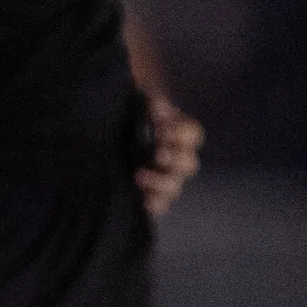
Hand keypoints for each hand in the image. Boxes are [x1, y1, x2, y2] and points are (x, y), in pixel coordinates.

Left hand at [137, 94, 202, 216]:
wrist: (114, 130)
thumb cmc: (131, 112)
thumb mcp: (140, 102)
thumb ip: (151, 103)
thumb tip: (157, 105)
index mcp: (179, 134)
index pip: (192, 135)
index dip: (180, 134)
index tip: (163, 130)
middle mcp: (177, 157)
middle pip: (189, 164)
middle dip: (175, 160)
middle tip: (158, 154)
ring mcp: (166, 177)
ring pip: (176, 186)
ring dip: (161, 183)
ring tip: (138, 175)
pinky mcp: (152, 192)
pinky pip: (161, 204)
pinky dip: (155, 204)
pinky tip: (143, 201)